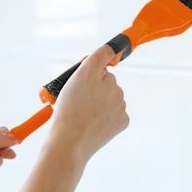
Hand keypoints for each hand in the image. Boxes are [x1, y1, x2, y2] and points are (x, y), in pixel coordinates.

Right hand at [48, 43, 128, 164]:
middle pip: (105, 83)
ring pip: (109, 99)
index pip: (102, 64)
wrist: (70, 141)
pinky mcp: (121, 123)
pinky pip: (114, 115)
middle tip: (77, 101)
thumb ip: (97, 59)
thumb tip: (113, 50)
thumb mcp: (78, 77)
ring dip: (98, 103)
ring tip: (83, 114)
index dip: (89, 71)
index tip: (84, 79)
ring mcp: (121, 107)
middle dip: (93, 89)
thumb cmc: (69, 110)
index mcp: (106, 76)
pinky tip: (93, 123)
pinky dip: (105, 117)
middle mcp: (117, 89)